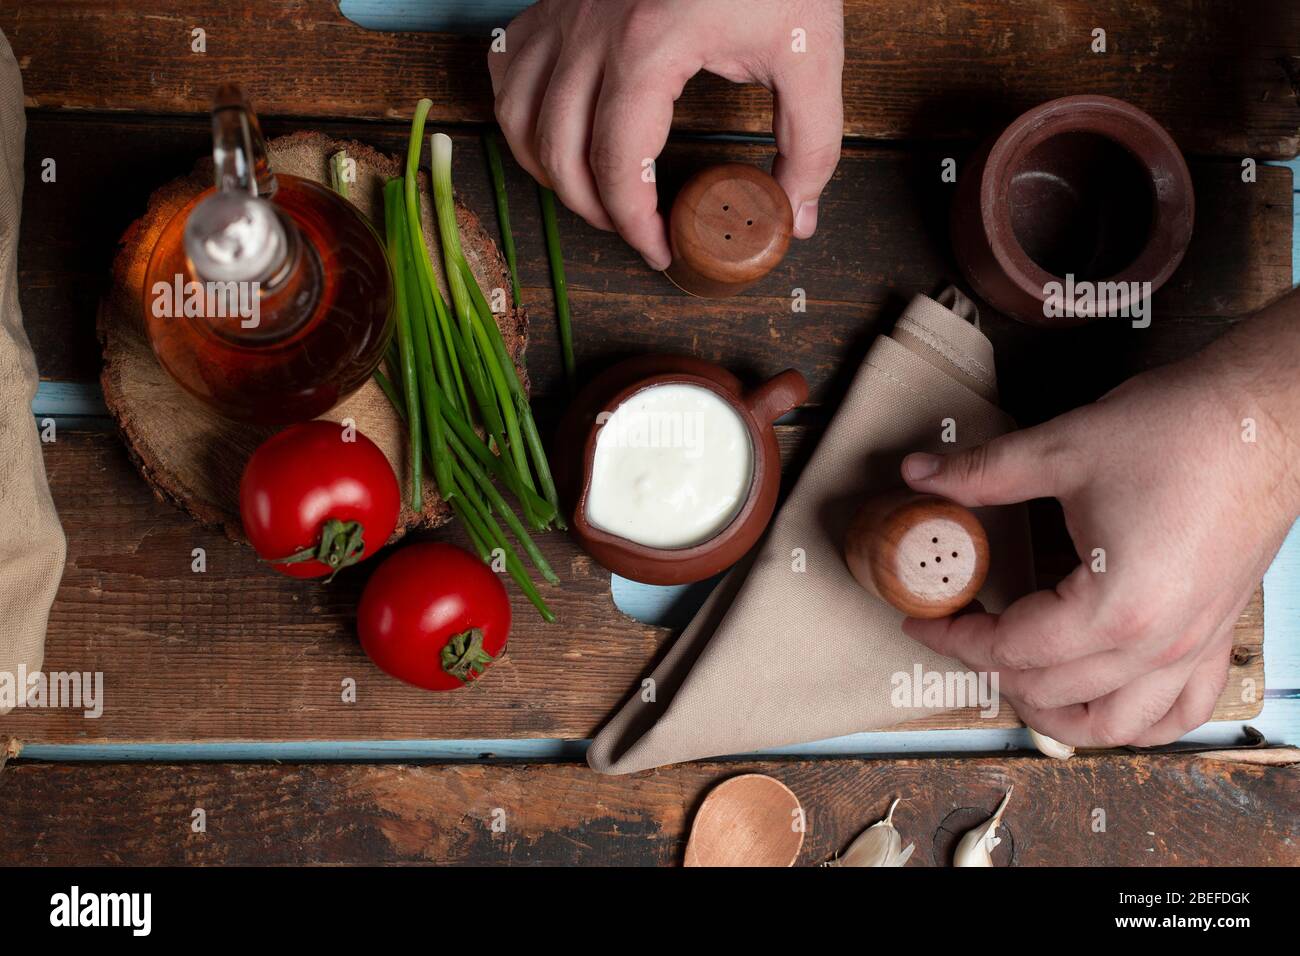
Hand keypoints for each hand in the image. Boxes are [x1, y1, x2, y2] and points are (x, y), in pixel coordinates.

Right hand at [487, 0, 843, 268]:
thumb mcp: (810, 51)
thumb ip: (811, 145)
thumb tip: (794, 217)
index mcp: (650, 46)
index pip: (619, 165)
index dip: (636, 224)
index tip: (662, 249)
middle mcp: (592, 30)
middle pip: (559, 153)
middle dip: (594, 210)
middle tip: (637, 230)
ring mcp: (566, 11)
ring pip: (519, 117)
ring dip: (549, 170)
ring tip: (595, 194)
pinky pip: (508, 67)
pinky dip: (521, 111)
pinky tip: (556, 130)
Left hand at [898, 293, 1299, 747]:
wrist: (1268, 419)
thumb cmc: (1180, 433)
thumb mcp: (1063, 449)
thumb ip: (982, 472)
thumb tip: (919, 472)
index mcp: (1113, 609)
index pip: (1011, 649)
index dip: (954, 638)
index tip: (923, 622)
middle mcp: (1157, 645)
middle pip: (1051, 691)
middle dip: (991, 668)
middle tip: (959, 633)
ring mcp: (1194, 649)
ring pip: (1114, 724)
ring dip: (1056, 712)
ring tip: (1015, 675)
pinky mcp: (1217, 637)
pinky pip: (1178, 713)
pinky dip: (1132, 721)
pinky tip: (1101, 697)